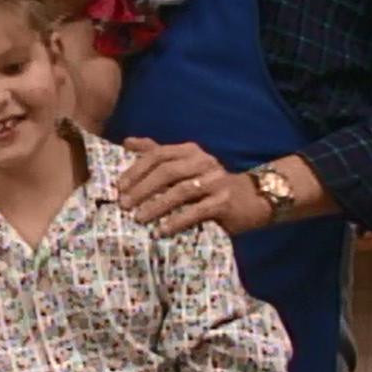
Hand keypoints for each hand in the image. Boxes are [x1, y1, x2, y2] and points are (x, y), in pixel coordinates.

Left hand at [118, 138, 271, 234]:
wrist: (252, 199)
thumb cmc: (209, 184)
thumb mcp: (184, 165)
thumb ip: (157, 153)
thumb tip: (127, 141)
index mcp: (190, 151)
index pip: (158, 154)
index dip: (136, 170)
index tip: (118, 187)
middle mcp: (203, 162)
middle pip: (167, 172)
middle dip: (142, 189)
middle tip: (123, 204)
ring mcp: (216, 181)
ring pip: (181, 191)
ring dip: (156, 206)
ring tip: (138, 218)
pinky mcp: (224, 202)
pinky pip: (196, 211)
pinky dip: (176, 221)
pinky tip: (161, 230)